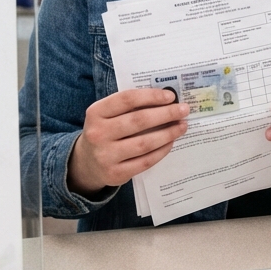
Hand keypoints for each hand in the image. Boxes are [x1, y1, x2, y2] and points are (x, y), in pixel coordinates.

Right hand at [67, 89, 189, 196]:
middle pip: (139, 121)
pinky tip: (171, 142)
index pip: (127, 99)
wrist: (87, 163)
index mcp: (96, 112)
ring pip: (144, 143)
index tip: (171, 96)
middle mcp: (98, 133)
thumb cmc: (105, 131)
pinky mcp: (116, 173)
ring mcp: (106, 155)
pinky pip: (145, 161)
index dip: (151, 96)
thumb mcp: (107, 115)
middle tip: (184, 110)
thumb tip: (166, 100)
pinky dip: (161, 150)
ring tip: (182, 126)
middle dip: (166, 114)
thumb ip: (129, 106)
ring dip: (168, 133)